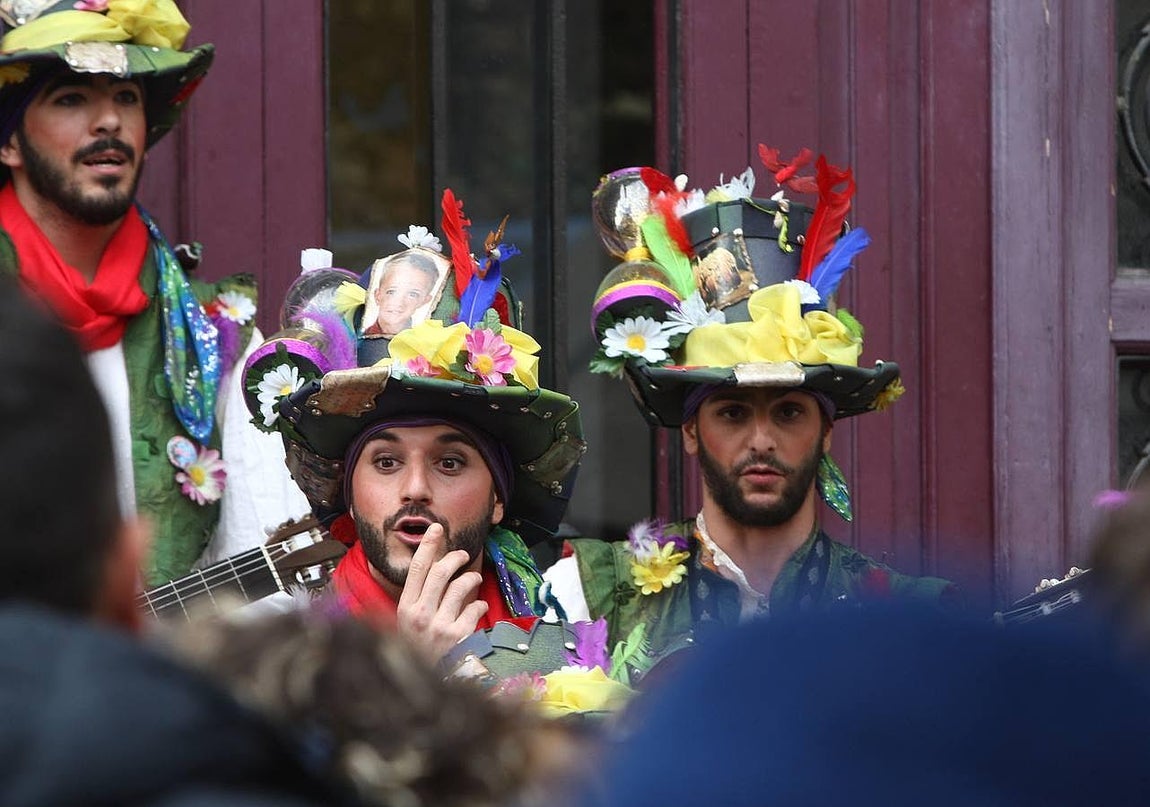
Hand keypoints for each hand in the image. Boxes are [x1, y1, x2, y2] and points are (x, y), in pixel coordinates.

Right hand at [395, 523, 487, 660]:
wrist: (429, 684)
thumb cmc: (421, 649)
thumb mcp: (410, 624)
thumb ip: (419, 598)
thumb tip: (436, 566)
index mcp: (405, 608)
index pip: (416, 569)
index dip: (427, 545)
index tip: (436, 529)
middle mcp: (419, 615)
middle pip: (439, 572)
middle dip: (454, 557)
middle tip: (462, 554)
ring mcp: (439, 626)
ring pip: (459, 586)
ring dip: (471, 578)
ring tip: (474, 578)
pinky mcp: (458, 637)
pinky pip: (474, 608)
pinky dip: (479, 604)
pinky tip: (479, 607)